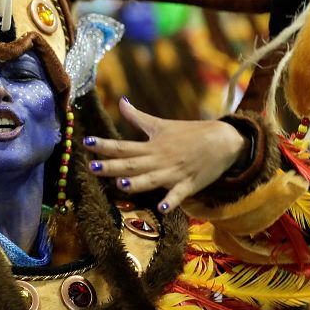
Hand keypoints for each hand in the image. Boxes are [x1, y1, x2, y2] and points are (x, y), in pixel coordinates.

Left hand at [83, 98, 247, 212]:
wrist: (222, 140)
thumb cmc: (189, 133)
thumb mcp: (161, 124)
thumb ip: (137, 117)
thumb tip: (120, 101)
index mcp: (152, 146)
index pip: (123, 145)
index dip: (104, 145)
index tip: (86, 142)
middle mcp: (159, 160)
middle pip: (132, 164)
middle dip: (111, 166)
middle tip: (91, 167)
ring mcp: (174, 173)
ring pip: (151, 180)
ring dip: (136, 183)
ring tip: (120, 185)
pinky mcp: (189, 185)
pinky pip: (178, 195)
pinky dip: (170, 201)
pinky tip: (161, 208)